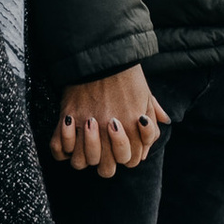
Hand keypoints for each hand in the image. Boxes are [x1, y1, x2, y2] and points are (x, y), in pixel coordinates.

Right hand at [49, 66, 166, 176]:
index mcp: (133, 128)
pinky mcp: (67, 117)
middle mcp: (110, 132)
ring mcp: (87, 127)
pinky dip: (62, 147)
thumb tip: (164, 120)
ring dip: (83, 154)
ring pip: (81, 163)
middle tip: (101, 143)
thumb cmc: (126, 73)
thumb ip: (154, 111)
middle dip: (104, 160)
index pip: (131, 161)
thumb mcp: (145, 92)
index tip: (119, 141)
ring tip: (84, 138)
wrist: (101, 55)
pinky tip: (69, 133)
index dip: (125, 155)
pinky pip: (59, 149)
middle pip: (106, 169)